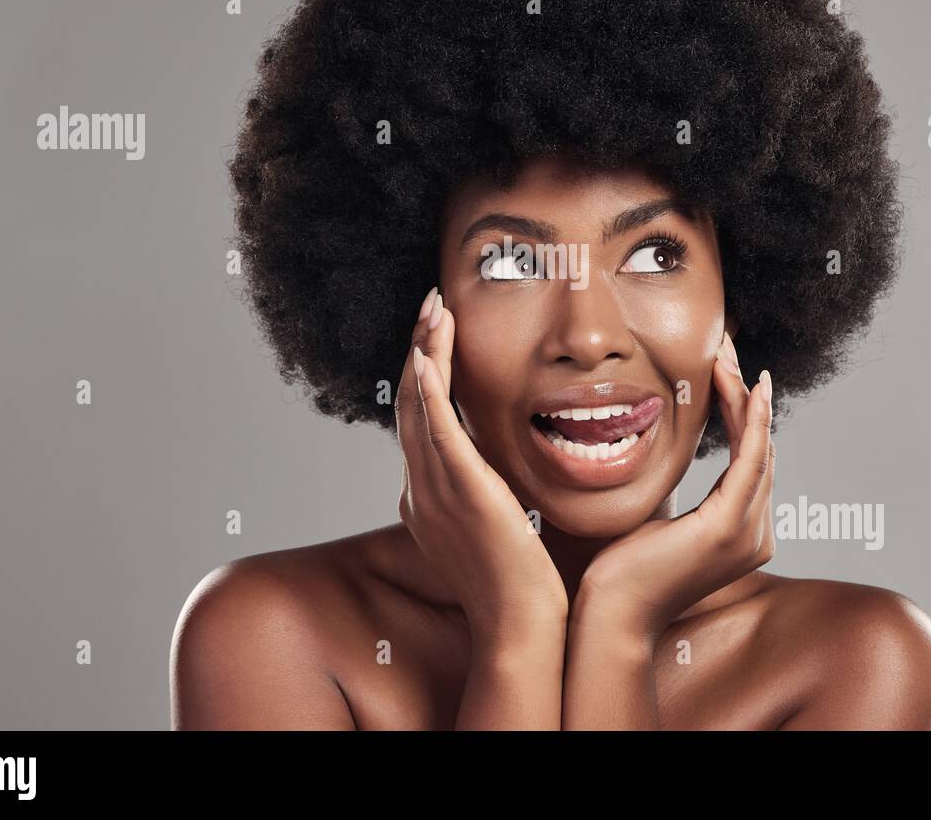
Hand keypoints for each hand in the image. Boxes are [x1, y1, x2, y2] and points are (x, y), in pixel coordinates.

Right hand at [395, 287, 569, 643]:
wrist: (522, 626)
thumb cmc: (522, 583)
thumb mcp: (498, 525)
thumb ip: (491, 491)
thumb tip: (504, 470)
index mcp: (426, 497)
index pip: (418, 420)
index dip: (423, 372)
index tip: (438, 335)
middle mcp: (419, 489)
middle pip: (408, 403)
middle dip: (419, 348)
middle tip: (431, 303)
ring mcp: (434, 491)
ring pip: (417, 406)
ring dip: (424, 351)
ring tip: (434, 308)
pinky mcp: (459, 492)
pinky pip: (435, 431)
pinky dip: (428, 390)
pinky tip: (429, 356)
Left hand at [575, 331, 775, 639]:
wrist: (607, 613)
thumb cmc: (620, 570)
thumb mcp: (655, 518)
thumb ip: (675, 492)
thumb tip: (663, 453)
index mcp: (741, 533)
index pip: (749, 460)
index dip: (740, 412)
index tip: (724, 369)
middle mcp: (756, 534)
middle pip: (760, 448)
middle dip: (744, 394)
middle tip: (726, 347)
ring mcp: (748, 534)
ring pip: (758, 447)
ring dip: (745, 396)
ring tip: (727, 354)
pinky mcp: (728, 527)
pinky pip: (750, 460)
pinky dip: (752, 420)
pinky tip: (750, 387)